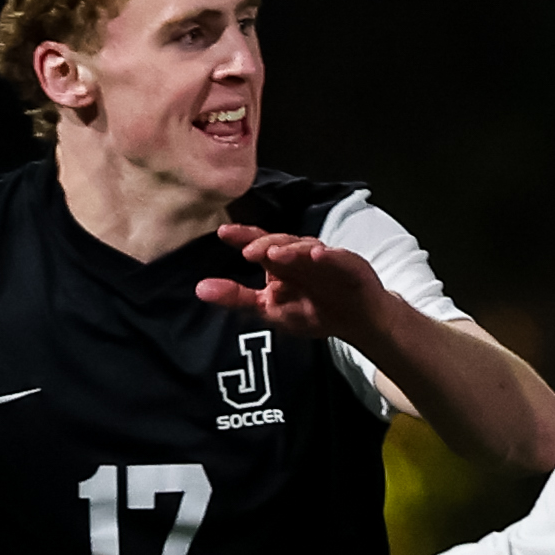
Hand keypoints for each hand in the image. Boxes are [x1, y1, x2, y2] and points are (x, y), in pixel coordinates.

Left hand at [193, 226, 391, 343]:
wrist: (356, 321)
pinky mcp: (349, 266)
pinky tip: (318, 255)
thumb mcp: (269, 309)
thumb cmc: (312, 311)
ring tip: (276, 253)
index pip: (258, 244)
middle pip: (280, 242)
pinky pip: (337, 259)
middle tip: (249, 251)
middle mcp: (300, 255)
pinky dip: (328, 256)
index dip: (242, 237)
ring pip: (306, 247)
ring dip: (291, 249)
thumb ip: (236, 298)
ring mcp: (325, 258)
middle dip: (265, 244)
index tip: (223, 233)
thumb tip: (199, 289)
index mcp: (280, 263)